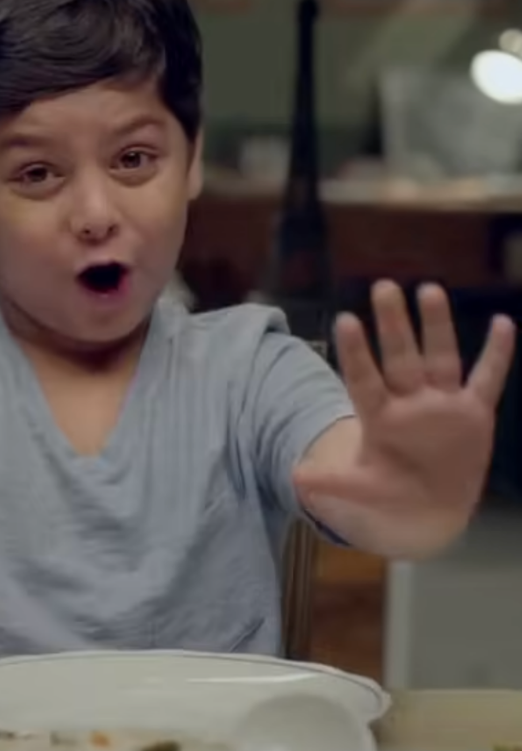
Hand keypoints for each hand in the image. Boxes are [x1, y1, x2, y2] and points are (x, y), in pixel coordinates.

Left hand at [296, 281, 514, 529]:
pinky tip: (503, 323)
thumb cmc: (388, 490)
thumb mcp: (360, 489)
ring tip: (429, 289)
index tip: (344, 320)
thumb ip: (332, 482)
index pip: (363, 379)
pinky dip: (497, 353)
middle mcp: (409, 402)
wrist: (427, 509)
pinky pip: (488, 378)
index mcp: (378, 417)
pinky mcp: (475, 413)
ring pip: (440, 357)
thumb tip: (294, 478)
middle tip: (382, 286)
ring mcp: (442, 404)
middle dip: (392, 325)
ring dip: (437, 326)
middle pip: (400, 358)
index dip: (355, 352)